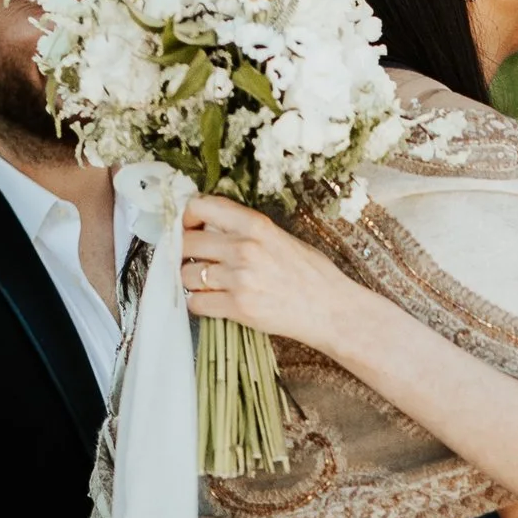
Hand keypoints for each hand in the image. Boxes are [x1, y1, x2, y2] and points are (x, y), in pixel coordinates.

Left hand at [179, 195, 354, 350]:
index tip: (189, 228)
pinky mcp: (239, 308)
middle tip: (194, 261)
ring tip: (205, 284)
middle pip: (187, 243)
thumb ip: (245, 231)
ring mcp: (239, 279)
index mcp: (255, 224)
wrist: (331, 310)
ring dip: (191, 280)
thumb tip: (212, 229)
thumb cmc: (312, 275)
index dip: (187, 218)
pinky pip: (197, 303)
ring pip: (187, 275)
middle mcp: (243, 248)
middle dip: (185, 253)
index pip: (200, 207)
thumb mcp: (281, 238)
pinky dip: (198, 304)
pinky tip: (210, 303)